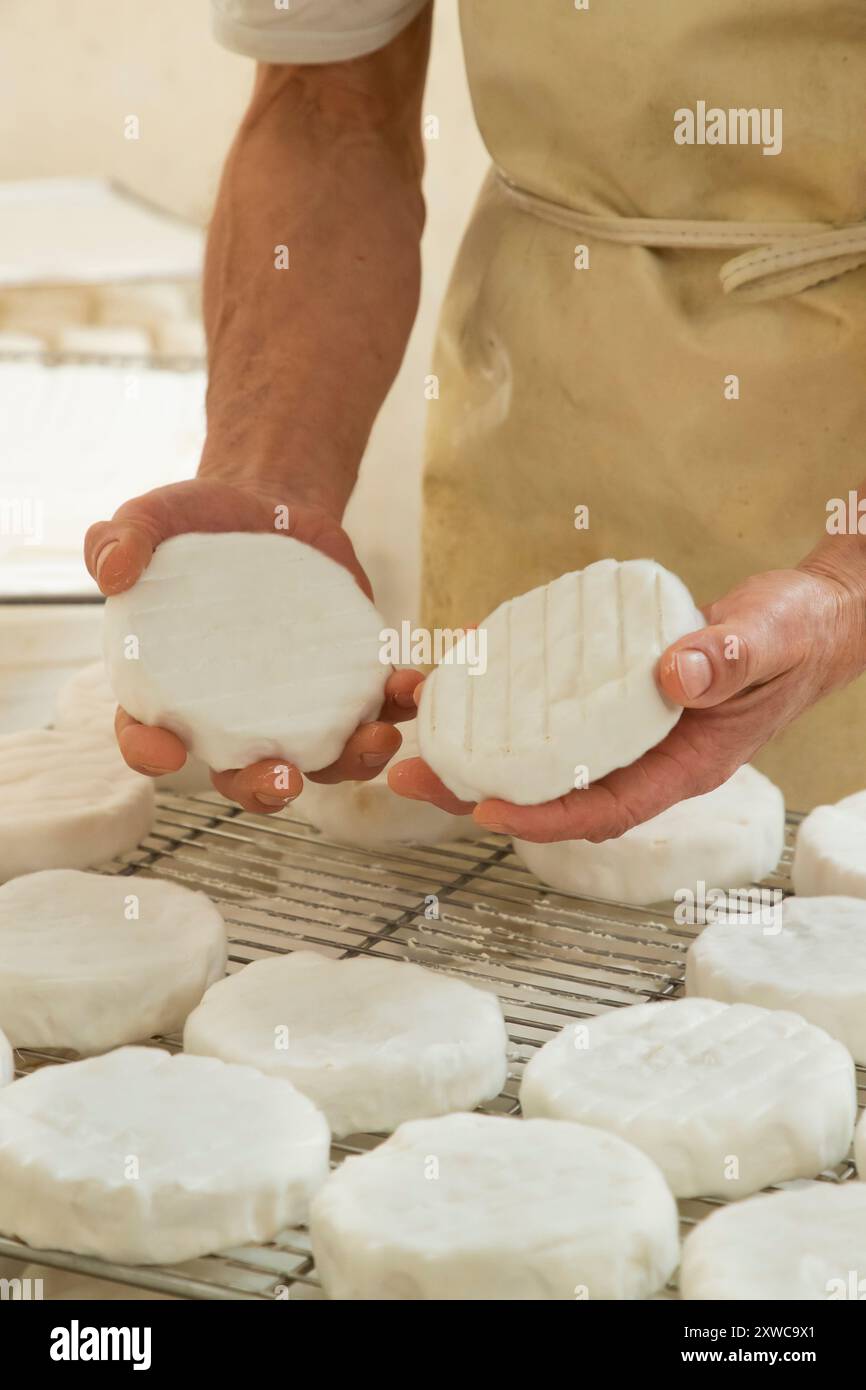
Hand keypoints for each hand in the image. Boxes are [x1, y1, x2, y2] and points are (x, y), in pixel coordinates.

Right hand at [85, 477, 420, 812]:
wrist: (268, 505)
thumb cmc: (197, 524)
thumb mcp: (151, 517)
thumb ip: (121, 537)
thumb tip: (111, 571)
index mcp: (169, 688)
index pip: (147, 733)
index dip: (150, 751)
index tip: (163, 751)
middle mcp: (232, 713)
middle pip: (241, 773)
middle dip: (263, 789)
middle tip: (283, 780)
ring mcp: (293, 703)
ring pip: (319, 758)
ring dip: (351, 762)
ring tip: (375, 740)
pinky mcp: (342, 680)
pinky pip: (370, 709)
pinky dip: (395, 708)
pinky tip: (410, 688)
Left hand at [388, 561, 865, 842]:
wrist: (806, 619)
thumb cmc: (793, 637)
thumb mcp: (767, 639)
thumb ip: (727, 657)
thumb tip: (672, 674)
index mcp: (681, 763)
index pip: (604, 808)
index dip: (543, 817)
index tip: (485, 810)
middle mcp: (644, 755)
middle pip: (552, 788)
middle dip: (479, 786)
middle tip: (411, 770)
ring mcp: (624, 727)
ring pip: (541, 749)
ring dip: (478, 740)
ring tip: (416, 723)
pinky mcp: (610, 692)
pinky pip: (551, 704)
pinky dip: (506, 691)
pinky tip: (466, 666)